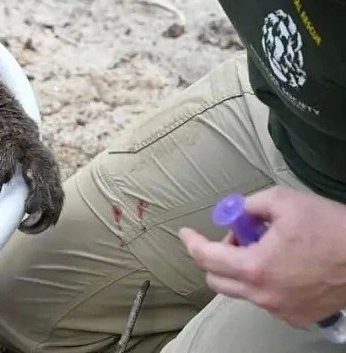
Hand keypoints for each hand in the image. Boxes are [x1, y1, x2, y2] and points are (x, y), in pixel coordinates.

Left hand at [0, 134, 63, 233]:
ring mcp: (50, 169)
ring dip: (43, 216)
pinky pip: (59, 202)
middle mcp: (37, 158)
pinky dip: (51, 216)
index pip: (11, 156)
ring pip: (54, 196)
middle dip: (35, 201)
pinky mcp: (56, 179)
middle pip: (42, 181)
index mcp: (17, 147)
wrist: (21, 133)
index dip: (5, 170)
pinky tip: (39, 227)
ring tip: (24, 227)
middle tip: (21, 215)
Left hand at [180, 185, 345, 326]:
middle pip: (217, 280)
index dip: (192, 242)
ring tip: (268, 248)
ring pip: (243, 291)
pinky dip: (265, 283)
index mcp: (255, 267)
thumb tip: (235, 212)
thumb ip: (249, 206)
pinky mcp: (298, 316)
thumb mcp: (284, 201)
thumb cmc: (331, 228)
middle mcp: (264, 295)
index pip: (206, 258)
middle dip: (218, 256)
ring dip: (243, 269)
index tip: (186, 234)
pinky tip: (284, 266)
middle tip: (238, 238)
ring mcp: (281, 309)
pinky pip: (267, 300)